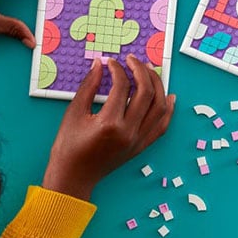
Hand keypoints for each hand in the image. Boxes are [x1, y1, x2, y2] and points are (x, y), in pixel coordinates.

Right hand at [42, 55, 175, 200]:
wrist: (73, 177)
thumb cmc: (68, 147)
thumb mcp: (74, 113)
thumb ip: (88, 86)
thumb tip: (100, 64)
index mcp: (110, 123)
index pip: (122, 86)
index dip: (117, 69)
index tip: (111, 62)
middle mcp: (129, 132)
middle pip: (146, 93)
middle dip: (141, 71)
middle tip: (133, 60)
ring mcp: (137, 141)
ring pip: (160, 108)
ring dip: (158, 86)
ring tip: (150, 72)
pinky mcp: (141, 147)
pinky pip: (162, 126)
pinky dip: (167, 110)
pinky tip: (168, 97)